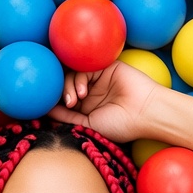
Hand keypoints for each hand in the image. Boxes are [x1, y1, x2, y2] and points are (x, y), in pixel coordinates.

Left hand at [48, 62, 162, 144]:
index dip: (53, 101)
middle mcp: (92, 91)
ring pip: (72, 74)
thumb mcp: (88, 125)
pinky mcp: (106, 66)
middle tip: (66, 104)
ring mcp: (99, 78)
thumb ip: (67, 118)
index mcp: (87, 107)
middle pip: (65, 84)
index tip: (46, 109)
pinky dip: (78, 79)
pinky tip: (83, 92)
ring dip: (68, 87)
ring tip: (75, 100)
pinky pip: (84, 66)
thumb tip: (46, 111)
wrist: (146, 114)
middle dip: (59, 93)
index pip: (63, 98)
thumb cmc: (121, 126)